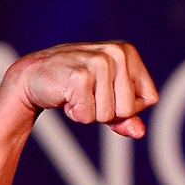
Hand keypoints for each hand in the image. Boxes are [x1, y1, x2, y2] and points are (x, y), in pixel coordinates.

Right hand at [9, 41, 158, 137]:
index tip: (109, 96)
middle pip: (129, 110)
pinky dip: (75, 114)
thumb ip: (127, 117)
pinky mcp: (79, 77)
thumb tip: (140, 132)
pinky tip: (66, 96)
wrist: (34, 75)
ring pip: (108, 115)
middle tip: (88, 95)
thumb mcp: (107, 99)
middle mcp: (116, 53)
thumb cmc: (76, 86)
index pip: (150, 98)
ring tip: (76, 94)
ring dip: (89, 113)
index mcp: (128, 52)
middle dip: (107, 113)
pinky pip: (88, 116)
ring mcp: (98, 63)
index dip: (130, 108)